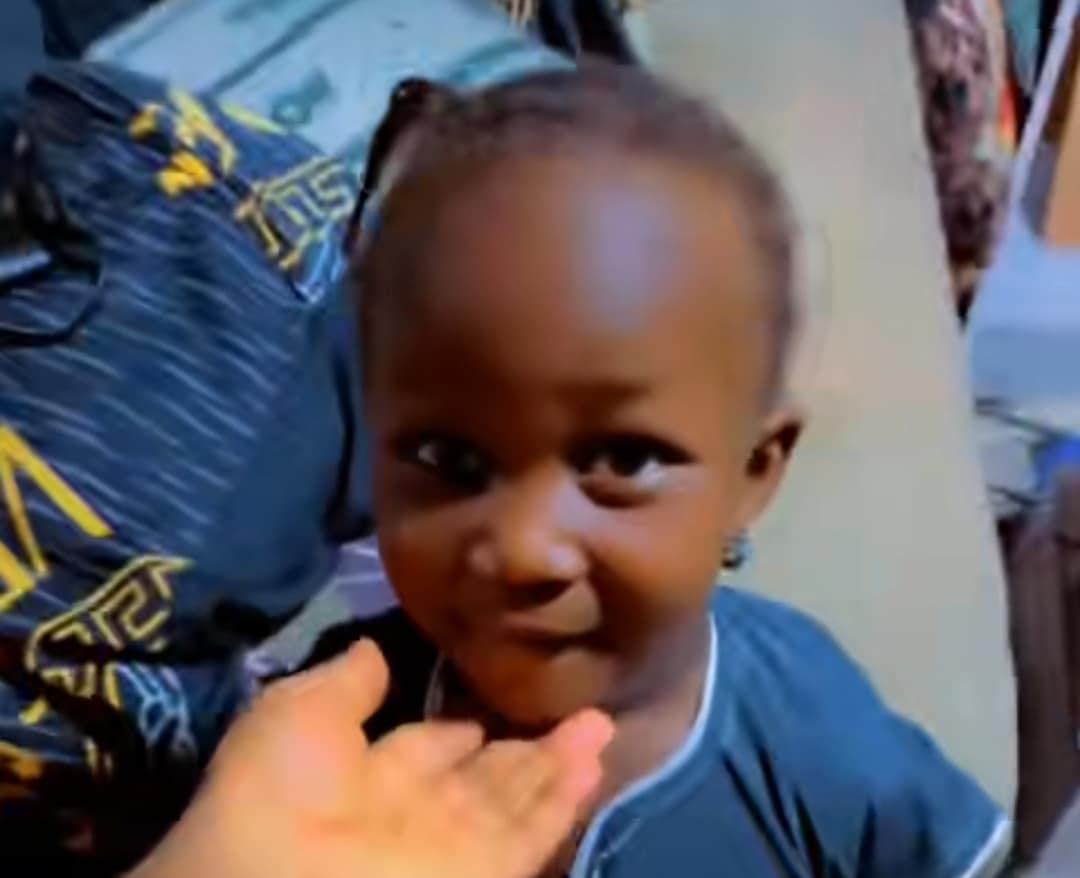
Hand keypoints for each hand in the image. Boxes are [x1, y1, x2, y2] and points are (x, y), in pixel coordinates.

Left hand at [130, 640, 612, 877]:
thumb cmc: (277, 790)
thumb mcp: (297, 714)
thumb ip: (347, 682)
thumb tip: (374, 647)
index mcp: (364, 775)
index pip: (426, 746)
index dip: (457, 726)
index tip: (489, 694)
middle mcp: (415, 812)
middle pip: (482, 776)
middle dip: (523, 745)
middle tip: (574, 707)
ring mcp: (453, 845)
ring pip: (517, 800)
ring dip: (558, 764)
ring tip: (600, 724)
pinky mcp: (485, 870)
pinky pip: (532, 833)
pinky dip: (564, 800)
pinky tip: (593, 762)